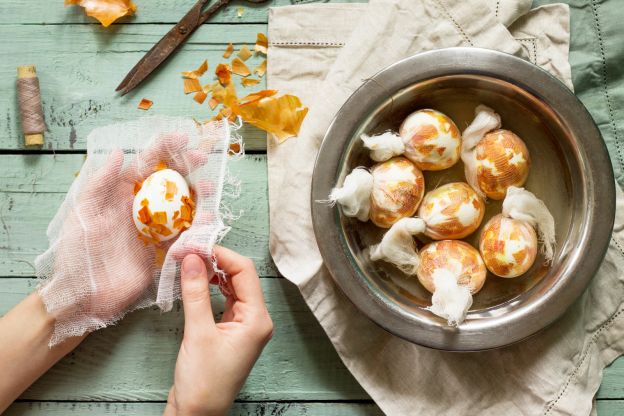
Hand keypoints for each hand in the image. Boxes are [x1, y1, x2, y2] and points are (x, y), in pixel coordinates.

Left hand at [40, 134, 206, 332]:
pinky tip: (207, 219)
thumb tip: (120, 152)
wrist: (83, 296)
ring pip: (182, 205)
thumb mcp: (83, 213)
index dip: (164, 149)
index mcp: (121, 194)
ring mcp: (155, 229)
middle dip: (187, 166)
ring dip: (197, 194)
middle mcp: (141, 208)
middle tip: (202, 158)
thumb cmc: (76, 254)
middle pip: (169, 181)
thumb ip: (100, 182)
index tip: (182, 139)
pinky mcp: (164, 250)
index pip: (145, 165)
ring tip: (208, 187)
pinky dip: (198, 225)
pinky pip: (185, 234)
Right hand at [165, 247, 272, 415]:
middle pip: (240, 276)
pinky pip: (225, 299)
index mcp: (258, 319)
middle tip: (188, 251)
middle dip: (215, 260)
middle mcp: (256, 320)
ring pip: (232, 286)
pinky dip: (210, 287)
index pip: (245, 272)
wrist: (197, 415)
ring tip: (189, 262)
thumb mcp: (197, 333)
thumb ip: (196, 292)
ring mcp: (244, 325)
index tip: (196, 245)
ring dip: (212, 272)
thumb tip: (192, 259)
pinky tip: (196, 280)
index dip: (221, 254)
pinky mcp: (231, 330)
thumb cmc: (203, 382)